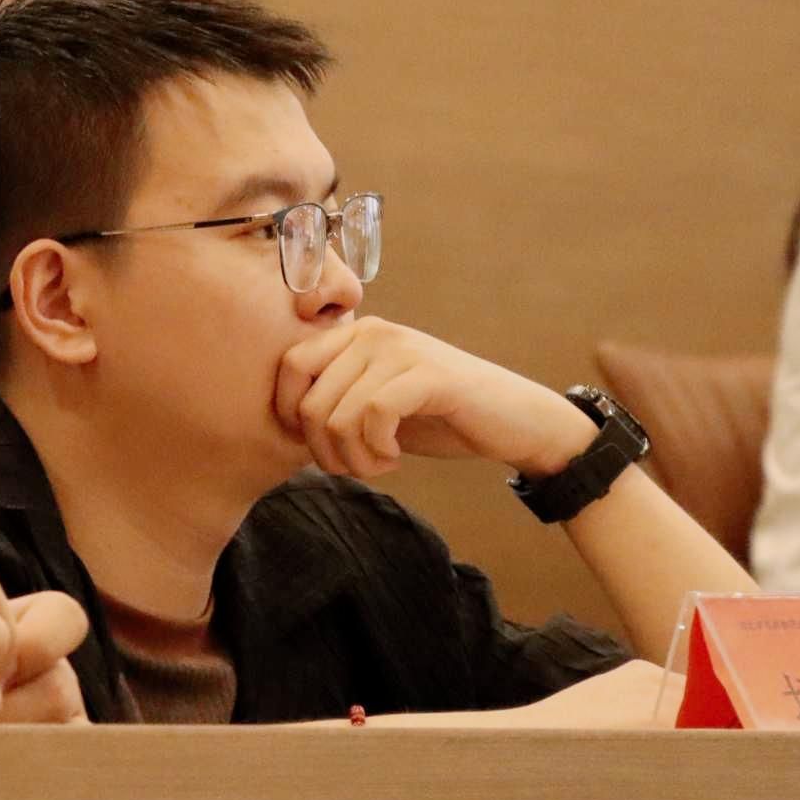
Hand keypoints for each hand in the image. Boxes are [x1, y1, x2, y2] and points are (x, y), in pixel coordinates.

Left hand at [273, 318, 595, 481]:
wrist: (513, 422)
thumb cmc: (439, 418)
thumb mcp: (375, 406)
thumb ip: (336, 402)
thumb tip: (286, 424)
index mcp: (354, 334)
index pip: (289, 367)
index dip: (292, 417)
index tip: (322, 447)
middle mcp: (372, 331)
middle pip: (310, 401)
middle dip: (324, 451)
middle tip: (354, 468)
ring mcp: (400, 349)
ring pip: (338, 415)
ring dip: (353, 459)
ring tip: (378, 465)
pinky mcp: (427, 374)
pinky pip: (374, 416)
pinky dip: (377, 451)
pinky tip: (394, 459)